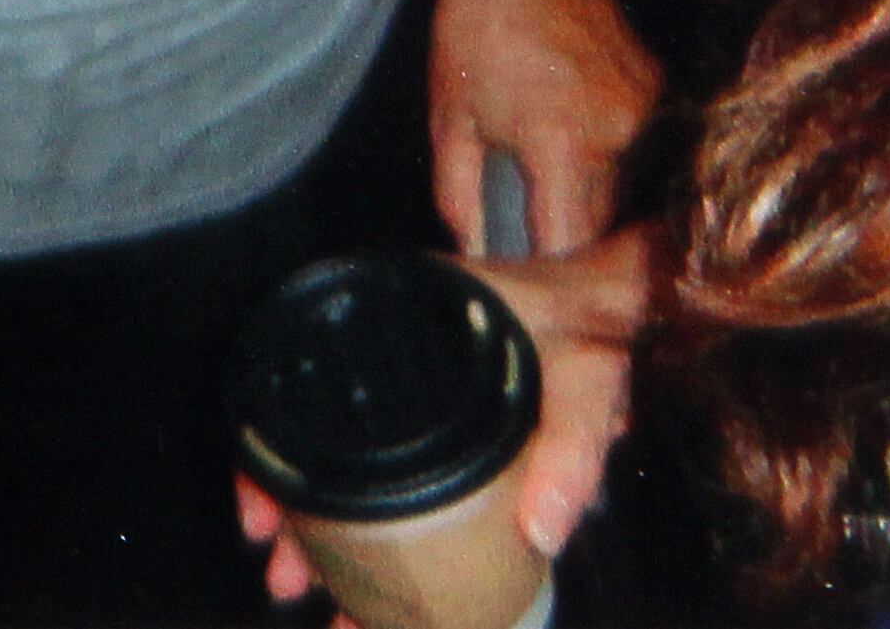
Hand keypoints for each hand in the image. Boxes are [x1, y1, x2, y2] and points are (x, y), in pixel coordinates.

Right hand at [230, 233, 648, 607]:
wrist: (626, 301)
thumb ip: (571, 446)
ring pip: (340, 457)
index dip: (271, 457)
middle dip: (292, 514)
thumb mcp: (589, 376)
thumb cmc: (595, 326)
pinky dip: (364, 513)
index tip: (263, 516)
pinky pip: (378, 463)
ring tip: (317, 588)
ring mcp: (408, 382)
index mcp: (404, 318)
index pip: (303, 388)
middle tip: (288, 578)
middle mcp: (392, 347)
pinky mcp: (434, 410)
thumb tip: (542, 530)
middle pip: (312, 434)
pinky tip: (364, 560)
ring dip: (322, 524)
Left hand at [427, 0, 655, 254]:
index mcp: (563, 147)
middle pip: (599, 218)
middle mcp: (617, 135)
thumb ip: (459, 192)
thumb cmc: (476, 30)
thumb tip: (469, 247)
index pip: (569, 241)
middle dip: (566, 231)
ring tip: (549, 173)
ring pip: (621, 183)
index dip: (546, 265)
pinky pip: (634, 142)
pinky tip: (572, 126)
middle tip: (529, 226)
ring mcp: (643, 110)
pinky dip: (606, 149)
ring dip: (588, 190)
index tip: (525, 275)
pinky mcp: (655, 87)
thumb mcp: (450, 115)